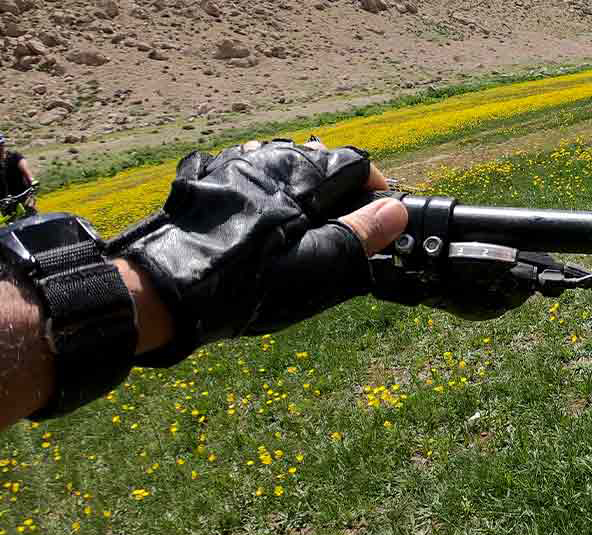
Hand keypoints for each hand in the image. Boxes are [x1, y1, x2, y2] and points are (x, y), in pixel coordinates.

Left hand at [109, 139, 407, 364]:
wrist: (167, 290)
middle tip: (347, 224)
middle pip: (318, 159)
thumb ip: (359, 234)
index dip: (375, 188)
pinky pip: (248, 173)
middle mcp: (267, 159)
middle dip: (339, 188)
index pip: (354, 164)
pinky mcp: (207, 182)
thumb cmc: (249, 282)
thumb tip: (395, 211)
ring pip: (281, 164)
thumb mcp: (316, 263)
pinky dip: (267, 189)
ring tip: (308, 223)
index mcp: (300, 176)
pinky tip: (265, 218)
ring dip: (302, 186)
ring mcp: (232, 167)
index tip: (382, 214)